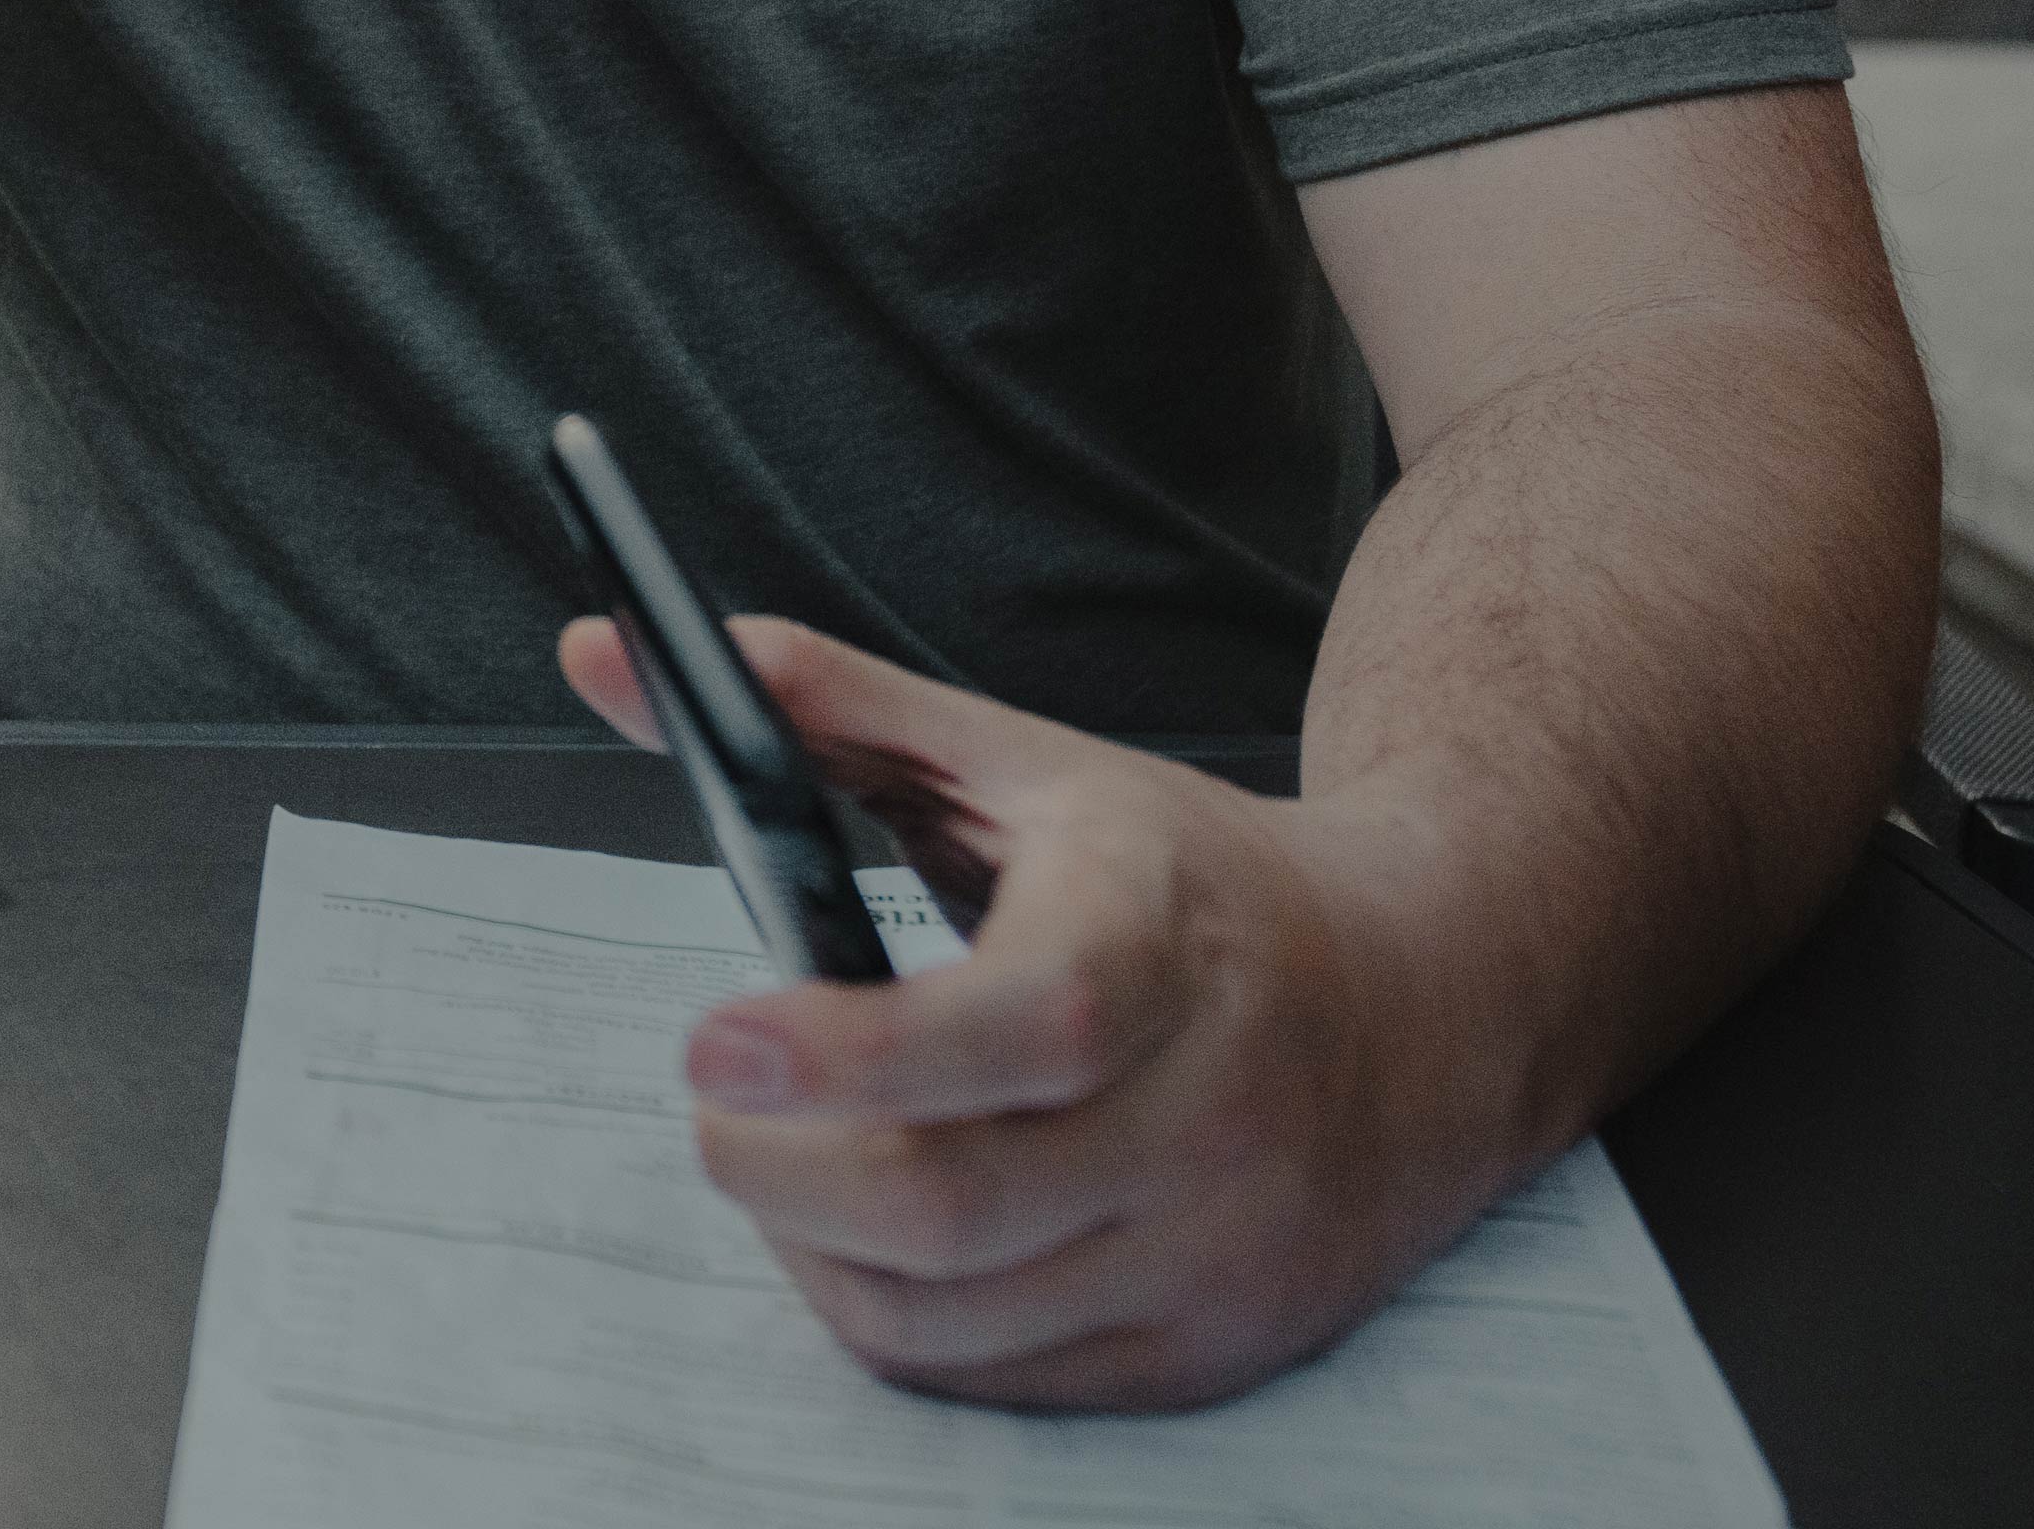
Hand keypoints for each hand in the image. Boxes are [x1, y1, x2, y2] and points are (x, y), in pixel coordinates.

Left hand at [561, 610, 1537, 1411]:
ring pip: (955, 1314)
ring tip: (783, 1159)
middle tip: (715, 1105)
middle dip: (778, 1171)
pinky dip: (896, 1318)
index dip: (850, 1051)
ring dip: (815, 1250)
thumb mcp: (1019, 757)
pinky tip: (864, 1233)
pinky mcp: (1215, 1346)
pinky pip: (1003, 1380)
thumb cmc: (1183, 876)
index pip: (1024, 1023)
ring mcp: (1222, 1247)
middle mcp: (1214, 1108)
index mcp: (1163, 935)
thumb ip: (816, 702)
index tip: (707, 1033)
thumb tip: (601, 652)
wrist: (1432, 1004)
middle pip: (954, 1203)